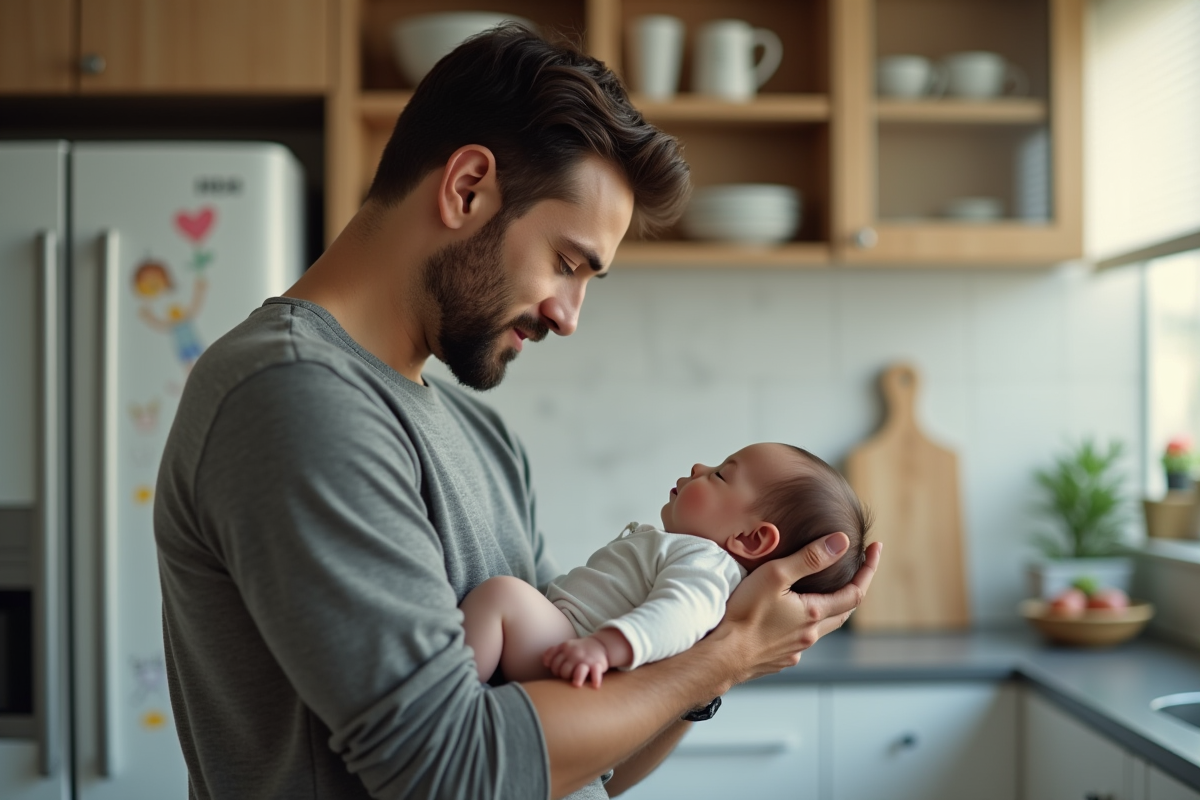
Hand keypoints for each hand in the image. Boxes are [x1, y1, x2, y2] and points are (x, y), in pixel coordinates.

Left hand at [543, 636, 610, 687]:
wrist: (600, 644)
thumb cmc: (578, 649)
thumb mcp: (565, 645)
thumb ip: (553, 652)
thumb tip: (545, 663)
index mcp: (565, 647)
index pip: (552, 663)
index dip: (554, 670)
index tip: (560, 671)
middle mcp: (575, 653)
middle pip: (563, 671)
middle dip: (564, 676)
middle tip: (569, 676)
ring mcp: (586, 659)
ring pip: (578, 672)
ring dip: (577, 679)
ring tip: (576, 684)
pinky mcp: (597, 665)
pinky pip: (596, 673)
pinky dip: (595, 680)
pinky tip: (594, 685)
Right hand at [714, 534, 881, 683]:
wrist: (719, 656)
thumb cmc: (743, 615)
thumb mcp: (776, 575)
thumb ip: (809, 558)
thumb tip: (841, 542)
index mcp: (813, 614)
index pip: (855, 592)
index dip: (869, 569)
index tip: (875, 548)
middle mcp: (809, 636)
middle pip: (843, 612)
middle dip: (853, 590)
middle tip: (855, 570)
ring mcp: (794, 650)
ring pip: (820, 628)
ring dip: (828, 609)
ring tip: (820, 591)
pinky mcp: (777, 659)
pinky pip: (799, 640)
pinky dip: (803, 625)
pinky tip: (788, 618)